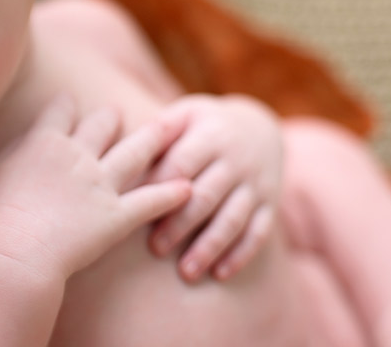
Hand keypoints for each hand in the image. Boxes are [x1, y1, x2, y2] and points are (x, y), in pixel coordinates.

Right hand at [0, 95, 190, 281]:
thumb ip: (15, 151)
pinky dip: (171, 194)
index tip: (69, 99)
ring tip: (169, 128)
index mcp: (46, 141)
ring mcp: (101, 183)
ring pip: (135, 152)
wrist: (20, 251)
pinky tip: (187, 188)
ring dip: (154, 138)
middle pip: (103, 124)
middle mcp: (78, 155)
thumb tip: (26, 141)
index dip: (66, 103)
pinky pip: (151, 200)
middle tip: (118, 111)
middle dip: (111, 116)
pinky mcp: (118, 215)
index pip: (60, 110)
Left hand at [146, 94, 282, 281]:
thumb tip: (121, 156)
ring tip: (185, 272)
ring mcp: (256, 184)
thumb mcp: (185, 115)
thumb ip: (158, 133)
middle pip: (206, 196)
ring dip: (209, 247)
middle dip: (180, 224)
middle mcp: (237, 160)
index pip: (183, 163)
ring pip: (233, 218)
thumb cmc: (203, 125)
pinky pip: (259, 232)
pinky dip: (240, 254)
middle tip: (155, 248)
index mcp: (211, 135)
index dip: (160, 187)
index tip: (135, 208)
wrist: (259, 126)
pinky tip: (219, 274)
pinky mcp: (270, 204)